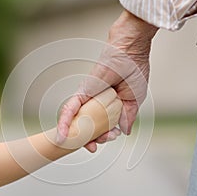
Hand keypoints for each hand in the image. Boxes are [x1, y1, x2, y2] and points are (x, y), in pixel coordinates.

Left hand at [57, 10, 157, 151]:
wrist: (130, 48)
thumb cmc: (135, 69)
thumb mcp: (135, 99)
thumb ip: (128, 116)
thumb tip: (123, 132)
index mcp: (110, 105)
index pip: (103, 125)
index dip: (104, 137)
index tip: (109, 139)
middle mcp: (97, 102)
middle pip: (88, 126)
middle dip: (90, 140)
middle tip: (94, 146)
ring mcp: (88, 97)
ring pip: (77, 122)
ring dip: (77, 137)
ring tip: (83, 146)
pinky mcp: (82, 91)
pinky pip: (70, 108)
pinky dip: (64, 122)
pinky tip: (61, 136)